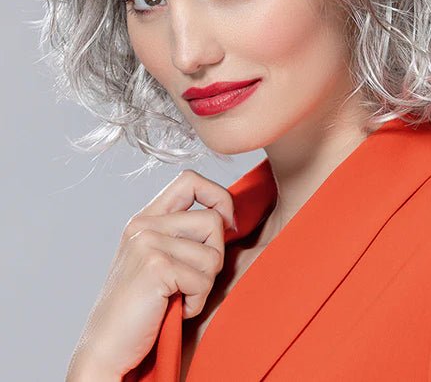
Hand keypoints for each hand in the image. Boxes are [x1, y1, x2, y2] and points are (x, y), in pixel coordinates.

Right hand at [67, 169, 235, 377]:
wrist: (106, 348)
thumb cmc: (139, 309)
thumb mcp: (157, 259)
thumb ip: (182, 234)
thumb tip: (228, 219)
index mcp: (145, 218)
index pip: (190, 179)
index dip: (219, 197)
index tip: (226, 225)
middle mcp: (145, 225)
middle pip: (213, 220)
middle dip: (215, 256)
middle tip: (193, 281)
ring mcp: (148, 243)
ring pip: (213, 254)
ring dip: (205, 285)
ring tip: (179, 297)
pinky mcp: (156, 267)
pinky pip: (203, 281)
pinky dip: (196, 303)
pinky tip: (176, 310)